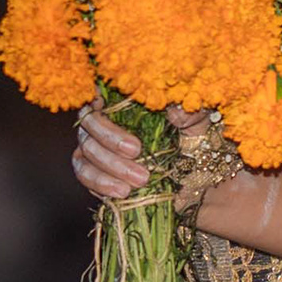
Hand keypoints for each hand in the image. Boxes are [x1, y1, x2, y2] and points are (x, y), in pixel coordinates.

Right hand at [72, 106, 206, 205]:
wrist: (192, 174)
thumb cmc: (190, 138)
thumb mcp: (196, 122)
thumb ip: (188, 113)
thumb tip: (175, 112)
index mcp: (123, 99)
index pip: (97, 89)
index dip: (95, 96)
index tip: (105, 105)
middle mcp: (102, 120)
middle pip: (89, 124)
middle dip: (112, 142)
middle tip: (137, 153)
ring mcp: (93, 146)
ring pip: (85, 152)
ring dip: (109, 167)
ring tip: (136, 182)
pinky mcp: (92, 171)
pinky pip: (85, 175)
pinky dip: (101, 183)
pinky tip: (122, 192)